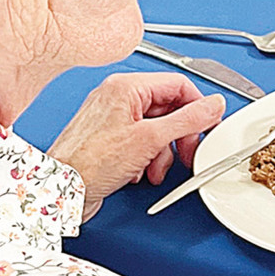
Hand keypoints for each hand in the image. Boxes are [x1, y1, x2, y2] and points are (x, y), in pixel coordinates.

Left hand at [48, 72, 227, 220]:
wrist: (62, 191)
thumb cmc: (89, 163)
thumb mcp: (150, 139)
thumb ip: (187, 120)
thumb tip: (213, 105)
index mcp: (127, 87)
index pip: (177, 85)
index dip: (197, 106)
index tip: (208, 124)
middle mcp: (118, 97)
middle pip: (168, 108)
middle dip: (179, 135)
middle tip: (186, 151)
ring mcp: (112, 118)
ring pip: (156, 128)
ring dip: (163, 152)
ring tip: (157, 168)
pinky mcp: (109, 139)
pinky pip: (141, 141)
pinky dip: (147, 158)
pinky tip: (142, 171)